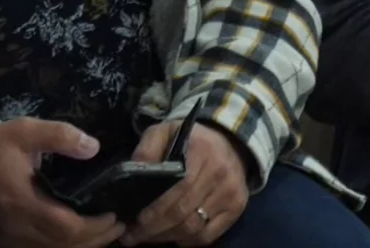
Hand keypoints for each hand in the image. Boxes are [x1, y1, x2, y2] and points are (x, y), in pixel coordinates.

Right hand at [0, 118, 123, 247]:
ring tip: (105, 234)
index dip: (93, 226)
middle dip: (95, 238)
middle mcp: (17, 225)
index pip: (65, 226)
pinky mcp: (4, 237)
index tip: (114, 215)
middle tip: (119, 226)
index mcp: (24, 202)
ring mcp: (9, 235)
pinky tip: (77, 239)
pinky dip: (62, 247)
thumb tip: (94, 147)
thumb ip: (60, 136)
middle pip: (62, 244)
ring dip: (81, 246)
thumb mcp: (25, 131)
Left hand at [120, 120, 247, 246]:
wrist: (232, 142)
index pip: (178, 188)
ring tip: (148, 237)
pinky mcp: (237, 207)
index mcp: (202, 152)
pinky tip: (173, 236)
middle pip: (183, 212)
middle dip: (153, 229)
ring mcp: (231, 192)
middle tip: (132, 235)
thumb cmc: (192, 141)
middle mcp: (220, 173)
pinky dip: (187, 241)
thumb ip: (148, 148)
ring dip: (167, 237)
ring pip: (193, 228)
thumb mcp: (166, 132)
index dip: (155, 209)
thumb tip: (134, 171)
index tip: (134, 221)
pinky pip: (208, 235)